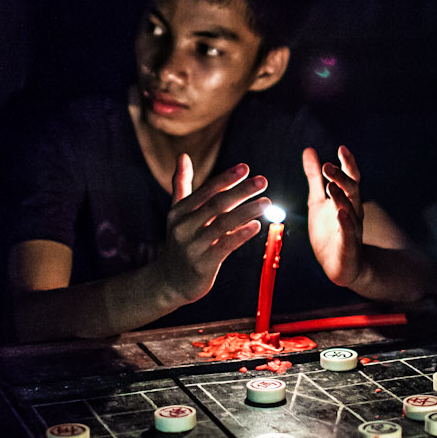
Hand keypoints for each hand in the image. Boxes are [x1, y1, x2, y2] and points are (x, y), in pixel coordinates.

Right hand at [154, 156, 268, 306]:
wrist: (170, 281)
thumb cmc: (180, 242)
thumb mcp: (177, 213)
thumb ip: (181, 184)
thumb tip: (183, 156)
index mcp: (179, 211)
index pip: (206, 190)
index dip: (227, 178)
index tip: (246, 168)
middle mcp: (183, 227)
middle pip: (217, 204)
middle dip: (241, 191)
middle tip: (262, 181)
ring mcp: (192, 247)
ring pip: (224, 224)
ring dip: (247, 211)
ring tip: (266, 203)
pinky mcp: (202, 265)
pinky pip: (225, 246)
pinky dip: (241, 234)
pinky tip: (256, 226)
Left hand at [304, 146, 365, 287]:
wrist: (338, 265)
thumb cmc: (330, 231)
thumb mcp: (317, 201)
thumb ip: (315, 178)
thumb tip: (309, 150)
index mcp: (347, 200)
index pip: (351, 179)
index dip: (348, 164)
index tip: (342, 148)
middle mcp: (353, 212)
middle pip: (351, 191)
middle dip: (341, 178)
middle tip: (328, 167)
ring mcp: (353, 229)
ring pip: (351, 211)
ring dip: (341, 198)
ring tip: (331, 186)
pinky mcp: (348, 247)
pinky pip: (349, 234)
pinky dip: (346, 224)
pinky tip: (341, 213)